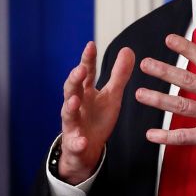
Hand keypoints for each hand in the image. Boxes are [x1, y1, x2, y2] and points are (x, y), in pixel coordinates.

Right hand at [58, 42, 134, 183]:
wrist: (87, 149)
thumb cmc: (97, 118)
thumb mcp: (112, 96)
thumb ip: (119, 75)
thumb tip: (128, 49)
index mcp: (85, 92)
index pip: (86, 73)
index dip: (87, 60)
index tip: (91, 45)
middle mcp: (75, 105)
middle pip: (71, 89)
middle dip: (74, 79)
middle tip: (81, 69)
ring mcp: (72, 124)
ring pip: (68, 113)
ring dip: (70, 107)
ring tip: (75, 101)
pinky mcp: (74, 144)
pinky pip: (75, 143)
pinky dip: (77, 142)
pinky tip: (81, 141)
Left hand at [135, 36, 195, 165]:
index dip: (186, 48)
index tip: (169, 39)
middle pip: (188, 80)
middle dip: (164, 71)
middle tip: (146, 64)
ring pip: (182, 106)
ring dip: (158, 100)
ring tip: (140, 94)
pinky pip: (186, 136)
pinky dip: (167, 137)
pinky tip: (151, 134)